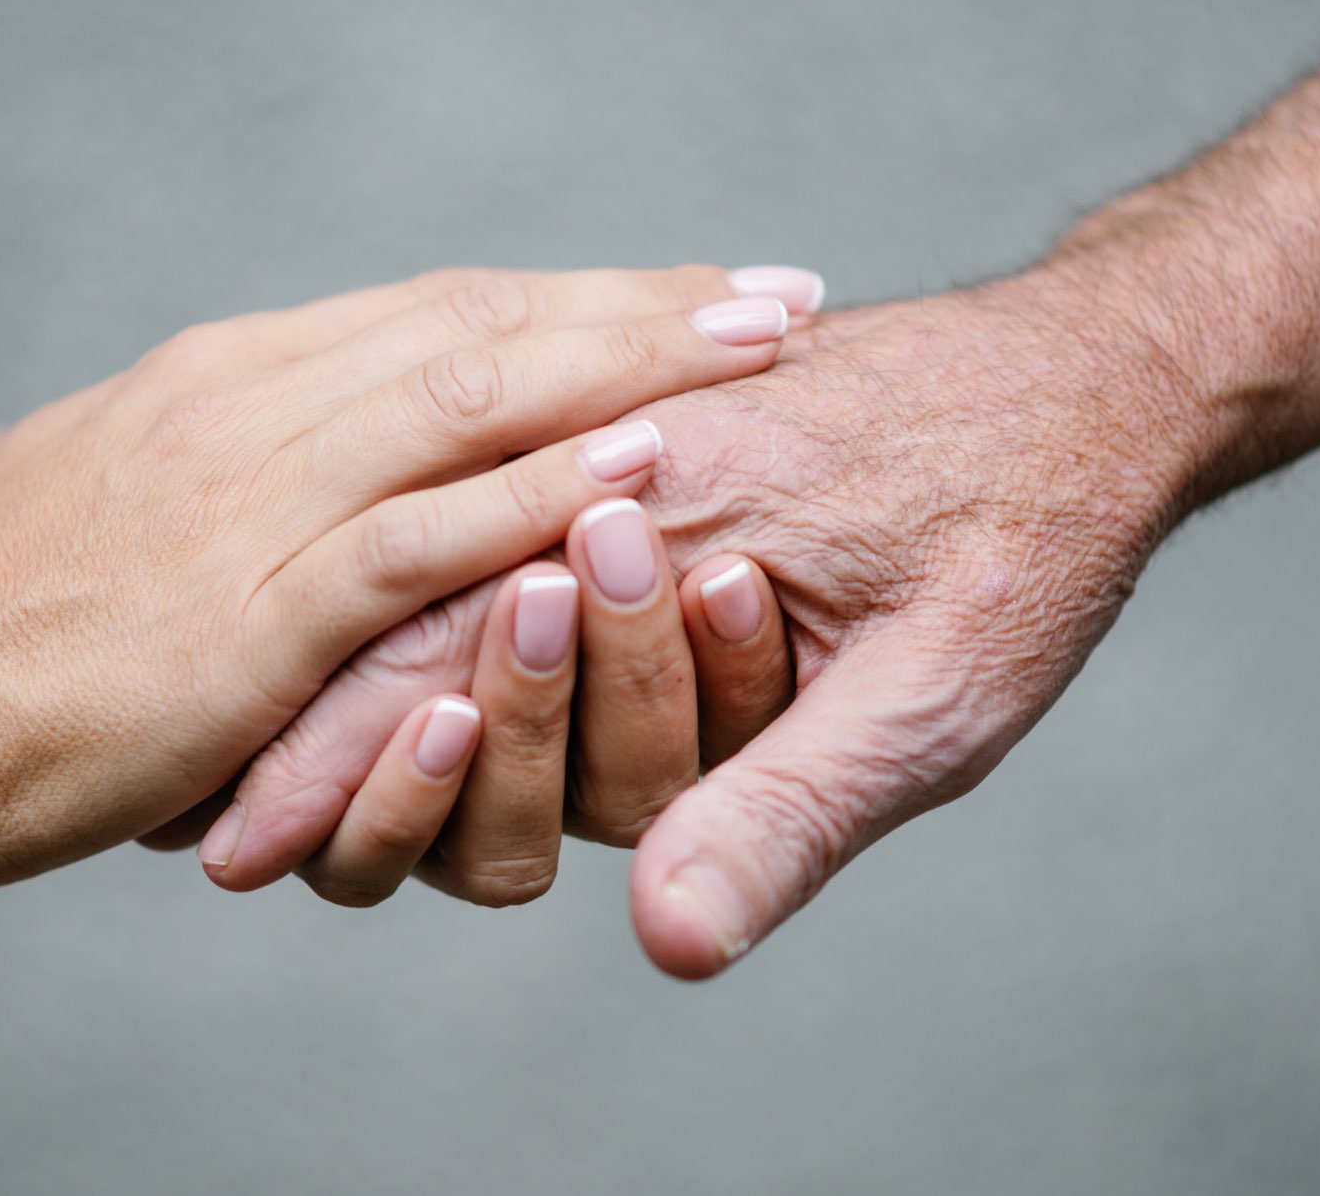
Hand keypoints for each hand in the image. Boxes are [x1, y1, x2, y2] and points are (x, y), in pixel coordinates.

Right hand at [0, 266, 790, 892]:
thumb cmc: (6, 625)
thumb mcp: (131, 499)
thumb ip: (243, 467)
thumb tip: (335, 450)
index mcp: (232, 377)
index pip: (444, 308)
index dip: (583, 297)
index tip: (694, 291)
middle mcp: (253, 402)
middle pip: (486, 321)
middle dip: (644, 305)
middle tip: (777, 292)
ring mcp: (251, 493)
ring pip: (472, 395)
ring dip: (631, 364)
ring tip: (759, 346)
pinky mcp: (251, 605)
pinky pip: (422, 533)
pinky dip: (539, 488)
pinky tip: (645, 462)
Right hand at [215, 264, 1199, 973]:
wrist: (1093, 376)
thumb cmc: (1026, 526)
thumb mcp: (935, 697)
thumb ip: (784, 812)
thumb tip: (666, 943)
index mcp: (644, 528)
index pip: (432, 656)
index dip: (331, 764)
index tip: (226, 847)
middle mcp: (611, 484)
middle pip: (415, 623)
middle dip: (344, 738)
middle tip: (245, 824)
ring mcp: (633, 468)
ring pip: (457, 582)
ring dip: (418, 689)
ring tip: (342, 755)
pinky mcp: (664, 473)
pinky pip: (523, 537)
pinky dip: (474, 611)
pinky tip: (453, 652)